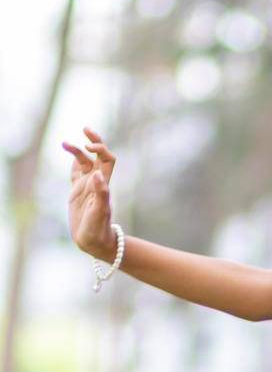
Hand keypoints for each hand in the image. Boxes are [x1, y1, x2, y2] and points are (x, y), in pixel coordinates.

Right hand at [61, 126, 117, 260]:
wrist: (93, 242)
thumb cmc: (98, 230)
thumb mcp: (100, 212)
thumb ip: (100, 193)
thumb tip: (96, 174)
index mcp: (103, 184)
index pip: (106, 159)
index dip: (100, 149)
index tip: (89, 148)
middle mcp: (97, 182)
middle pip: (98, 156)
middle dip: (94, 141)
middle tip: (86, 129)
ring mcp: (87, 186)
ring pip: (83, 162)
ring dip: (77, 150)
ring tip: (64, 143)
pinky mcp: (77, 192)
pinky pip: (76, 172)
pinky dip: (73, 160)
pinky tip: (67, 151)